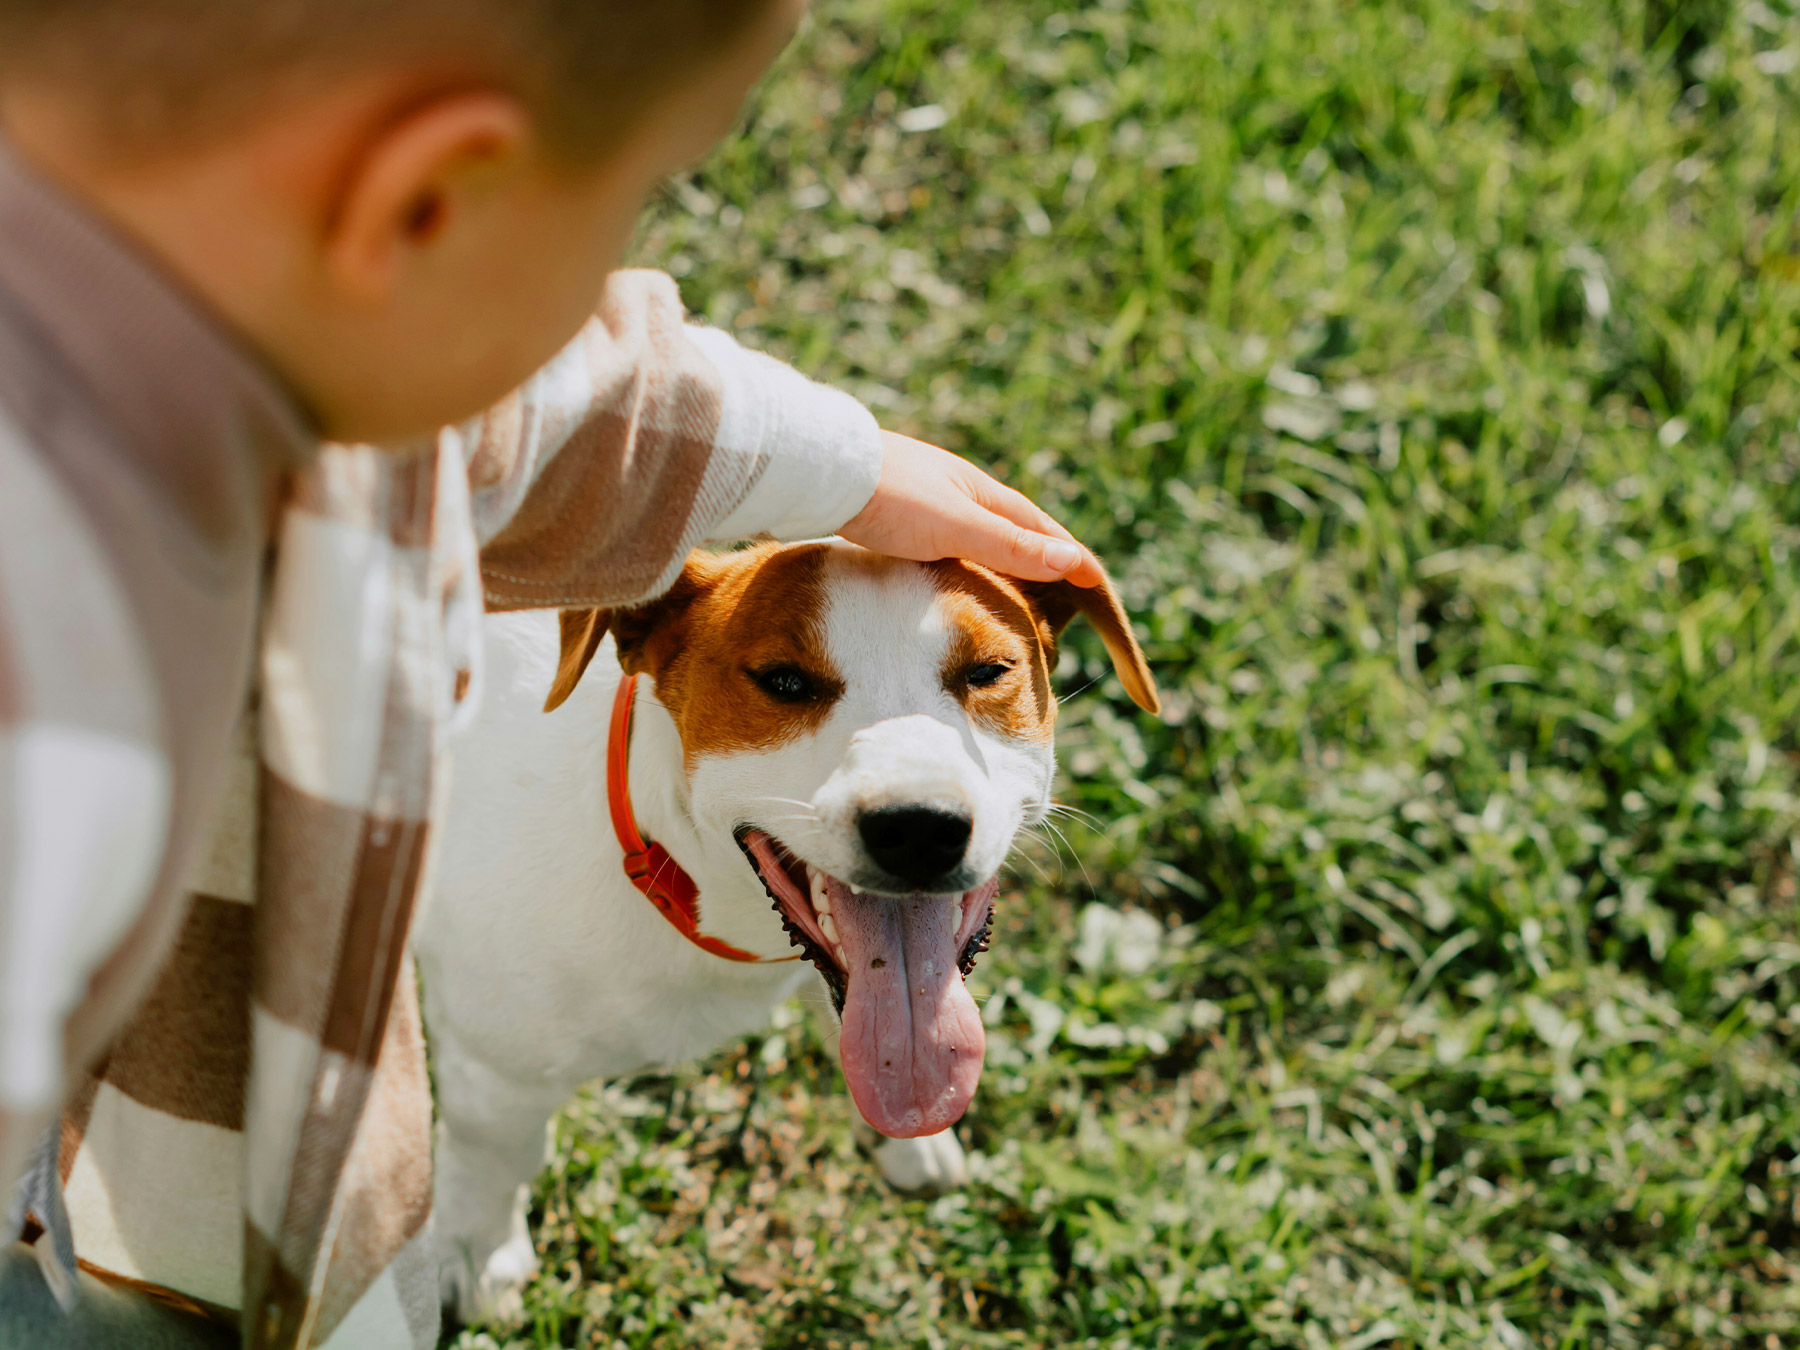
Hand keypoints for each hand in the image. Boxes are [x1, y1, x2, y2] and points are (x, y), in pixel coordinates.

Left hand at [839, 432, 1103, 585]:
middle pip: (1012, 529)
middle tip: (1065, 592)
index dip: (1070, 558)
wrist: (816, 471)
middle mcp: (957, 491)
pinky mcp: (894, 513)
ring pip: (977, 536)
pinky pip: (945, 542)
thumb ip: (1010, 546)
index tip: (1097, 586)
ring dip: (1002, 560)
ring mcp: (925, 500)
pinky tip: (953, 575)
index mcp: (980, 492)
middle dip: (1042, 558)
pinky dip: (965, 562)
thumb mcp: (955, 527)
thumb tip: (1074, 562)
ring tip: (1015, 592)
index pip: (1040, 528)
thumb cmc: (887, 497)